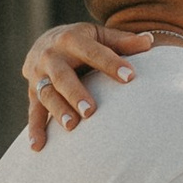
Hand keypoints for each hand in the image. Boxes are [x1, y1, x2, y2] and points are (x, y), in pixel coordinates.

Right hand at [23, 21, 152, 149]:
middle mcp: (51, 56)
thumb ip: (122, 41)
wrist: (46, 42)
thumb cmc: (82, 42)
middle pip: (62, 76)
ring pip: (46, 94)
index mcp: (71, 39)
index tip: (130, 77)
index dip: (111, 63)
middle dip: (75, 93)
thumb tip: (149, 41)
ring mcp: (39, 76)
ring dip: (57, 111)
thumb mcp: (99, 36)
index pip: (93, 52)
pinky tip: (38, 146)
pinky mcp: (33, 93)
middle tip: (91, 111)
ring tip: (72, 126)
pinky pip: (33, 112)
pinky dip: (35, 129)